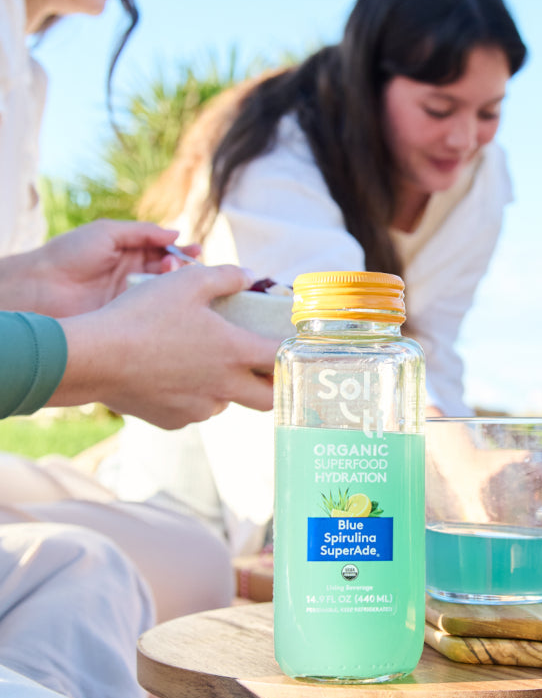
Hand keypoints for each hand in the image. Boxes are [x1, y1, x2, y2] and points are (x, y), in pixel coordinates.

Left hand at [6, 220, 200, 316]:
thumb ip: (143, 232)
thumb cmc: (70, 255)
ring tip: (175, 279)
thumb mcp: (107, 232)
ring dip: (175, 285)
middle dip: (183, 269)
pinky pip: (154, 311)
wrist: (42, 288)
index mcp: (130, 254)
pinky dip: (166, 306)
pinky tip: (173, 301)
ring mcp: (133, 298)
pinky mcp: (130, 317)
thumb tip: (176, 234)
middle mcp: (135, 276)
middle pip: (170, 273)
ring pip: (166, 293)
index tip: (198, 251)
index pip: (165, 252)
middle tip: (185, 266)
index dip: (183, 252)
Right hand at [51, 265, 278, 428]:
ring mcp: (201, 408)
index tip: (291, 346)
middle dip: (274, 386)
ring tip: (207, 364)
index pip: (283, 360)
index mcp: (235, 353)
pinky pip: (196, 410)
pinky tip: (174, 376)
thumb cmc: (142, 315)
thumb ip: (226, 277)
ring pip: (228, 403)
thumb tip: (251, 276)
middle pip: (269, 398)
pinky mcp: (176, 421)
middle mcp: (225, 387)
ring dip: (228, 388)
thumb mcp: (187, 282)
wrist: (94, 357)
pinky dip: (194, 396)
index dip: (291, 352)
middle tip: (266, 369)